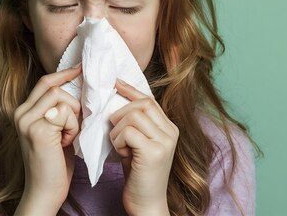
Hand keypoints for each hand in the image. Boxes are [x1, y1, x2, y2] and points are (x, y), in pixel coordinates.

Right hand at [13, 63, 81, 214]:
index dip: (64, 73)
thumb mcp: (56, 130)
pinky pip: (65, 113)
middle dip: (73, 103)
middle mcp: (20, 113)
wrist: (45, 191)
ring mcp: (26, 120)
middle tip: (75, 124)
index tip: (81, 68)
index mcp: (23, 111)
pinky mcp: (37, 129)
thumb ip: (59, 110)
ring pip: (61, 98)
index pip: (45, 82)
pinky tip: (66, 143)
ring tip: (69, 136)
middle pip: (54, 86)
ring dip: (73, 117)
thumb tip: (78, 87)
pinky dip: (73, 127)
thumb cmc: (55, 163)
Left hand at [109, 79, 178, 215]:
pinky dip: (118, 141)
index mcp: (169, 128)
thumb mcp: (138, 144)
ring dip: (118, 131)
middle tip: (115, 133)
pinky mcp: (154, 152)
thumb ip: (135, 124)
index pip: (149, 99)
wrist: (147, 205)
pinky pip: (128, 131)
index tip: (115, 83)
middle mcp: (171, 132)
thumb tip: (117, 99)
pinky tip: (123, 155)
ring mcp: (164, 141)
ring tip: (121, 148)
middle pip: (141, 104)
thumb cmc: (139, 175)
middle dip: (121, 114)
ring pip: (132, 115)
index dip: (131, 90)